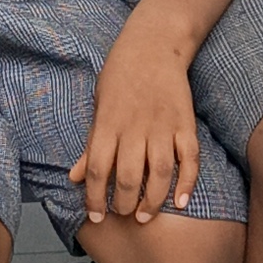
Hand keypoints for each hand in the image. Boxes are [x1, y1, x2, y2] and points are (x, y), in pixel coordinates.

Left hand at [72, 16, 200, 224]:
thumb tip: (73, 178)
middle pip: (127, 176)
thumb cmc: (119, 78)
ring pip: (159, 173)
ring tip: (145, 216)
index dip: (94, 197)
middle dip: (122, 203)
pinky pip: (189, 158)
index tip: (95, 216)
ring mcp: (162, 126)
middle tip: (122, 215)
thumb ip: (91, 145)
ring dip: (152, 200)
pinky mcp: (185, 124)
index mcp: (108, 123)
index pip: (97, 168)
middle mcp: (135, 127)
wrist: (153, 46)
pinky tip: (181, 202)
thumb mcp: (99, 108)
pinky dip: (187, 183)